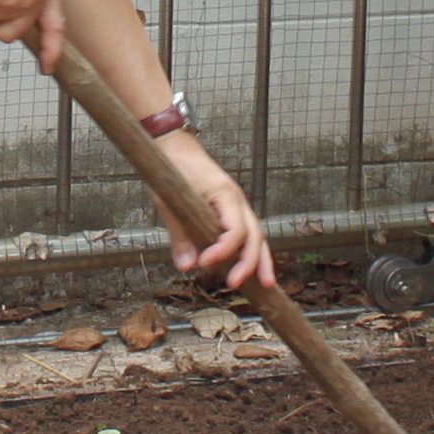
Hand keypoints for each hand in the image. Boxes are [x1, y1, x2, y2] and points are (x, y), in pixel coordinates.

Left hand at [160, 145, 274, 295]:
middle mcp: (238, 201)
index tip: (204, 263)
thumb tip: (186, 267)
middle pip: (254, 235)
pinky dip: (253, 251)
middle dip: (249, 262)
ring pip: (257, 235)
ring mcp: (239, 206)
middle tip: (235, 284)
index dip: (223, 250)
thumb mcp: (168, 201)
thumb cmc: (173, 170)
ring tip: (265, 284)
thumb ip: (179, 234)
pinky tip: (254, 270)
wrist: (177, 148)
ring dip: (261, 260)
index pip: (235, 229)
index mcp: (225, 194)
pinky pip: (249, 233)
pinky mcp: (233, 211)